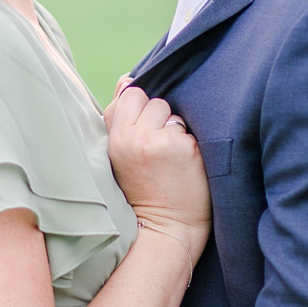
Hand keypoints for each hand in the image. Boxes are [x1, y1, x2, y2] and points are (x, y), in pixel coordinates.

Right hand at [104, 80, 210, 247]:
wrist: (166, 227)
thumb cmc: (142, 189)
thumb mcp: (119, 154)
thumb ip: (120, 118)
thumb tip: (127, 79)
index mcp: (116, 139)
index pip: (130, 94)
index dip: (139, 110)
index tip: (142, 132)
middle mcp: (137, 138)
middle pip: (154, 101)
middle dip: (159, 119)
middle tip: (158, 150)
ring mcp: (164, 142)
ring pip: (174, 113)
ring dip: (176, 130)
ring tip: (172, 157)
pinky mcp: (189, 149)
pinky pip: (191, 130)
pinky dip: (191, 143)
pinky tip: (186, 164)